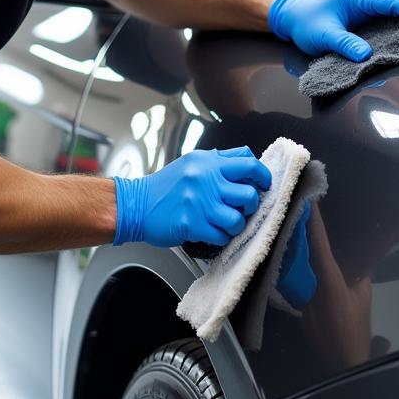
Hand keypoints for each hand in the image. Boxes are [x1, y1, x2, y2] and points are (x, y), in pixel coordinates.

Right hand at [113, 146, 271, 247]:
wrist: (136, 204)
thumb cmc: (165, 186)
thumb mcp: (192, 163)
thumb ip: (220, 160)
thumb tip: (249, 161)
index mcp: (208, 163)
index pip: (249, 163)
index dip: (263, 176)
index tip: (263, 185)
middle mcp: (206, 180)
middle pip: (249, 194)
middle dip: (251, 205)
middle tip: (242, 208)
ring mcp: (199, 203)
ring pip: (238, 219)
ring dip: (236, 225)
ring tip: (226, 223)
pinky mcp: (191, 224)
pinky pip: (221, 236)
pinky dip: (220, 237)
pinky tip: (211, 231)